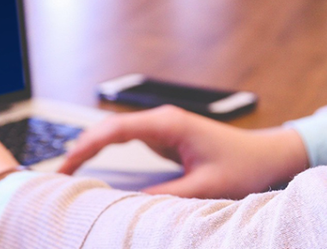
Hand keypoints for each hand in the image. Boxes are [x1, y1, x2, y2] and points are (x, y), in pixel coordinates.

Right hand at [59, 105, 308, 198]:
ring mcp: (163, 127)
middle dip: (81, 149)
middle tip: (57, 174)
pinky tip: (93, 167)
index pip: (115, 130)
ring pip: (115, 134)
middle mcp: (162, 121)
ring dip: (91, 150)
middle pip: (108, 129)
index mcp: (169, 124)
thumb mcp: (205, 187)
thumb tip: (129, 206)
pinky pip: (127, 142)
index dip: (86, 147)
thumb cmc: (244, 166)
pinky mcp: (165, 138)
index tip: (66, 166)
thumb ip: (166, 196)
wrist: (268, 155)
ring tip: (68, 173)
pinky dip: (107, 154)